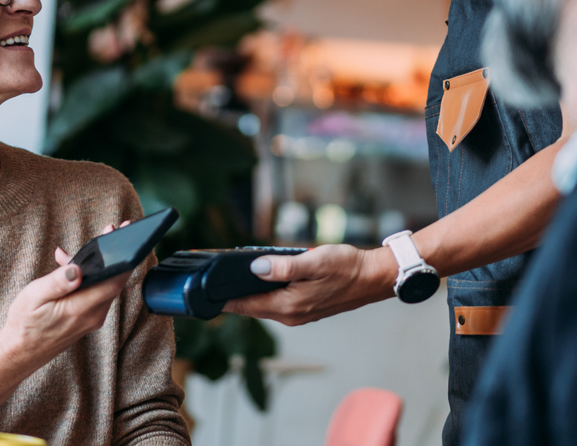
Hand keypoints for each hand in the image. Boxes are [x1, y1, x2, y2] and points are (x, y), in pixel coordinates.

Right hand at [0, 223, 132, 369]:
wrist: (19, 354)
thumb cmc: (24, 324)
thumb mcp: (34, 297)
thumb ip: (58, 282)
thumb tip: (78, 268)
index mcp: (81, 308)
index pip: (114, 280)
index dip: (123, 256)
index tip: (125, 235)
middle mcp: (93, 315)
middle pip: (114, 280)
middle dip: (114, 255)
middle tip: (109, 232)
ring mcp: (92, 319)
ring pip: (104, 286)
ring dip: (98, 266)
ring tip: (80, 250)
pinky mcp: (88, 319)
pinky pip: (95, 294)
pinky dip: (88, 279)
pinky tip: (69, 269)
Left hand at [224, 244, 398, 325]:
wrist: (374, 277)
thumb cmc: (347, 267)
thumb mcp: (314, 261)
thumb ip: (283, 266)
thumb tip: (255, 268)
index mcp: (288, 306)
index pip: (244, 305)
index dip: (222, 299)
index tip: (202, 292)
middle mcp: (290, 315)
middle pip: (250, 307)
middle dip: (229, 297)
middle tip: (208, 283)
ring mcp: (298, 314)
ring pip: (261, 306)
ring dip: (245, 295)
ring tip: (226, 279)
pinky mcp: (305, 308)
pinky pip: (274, 303)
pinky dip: (262, 294)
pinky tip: (258, 281)